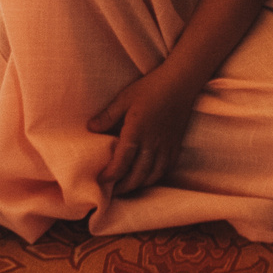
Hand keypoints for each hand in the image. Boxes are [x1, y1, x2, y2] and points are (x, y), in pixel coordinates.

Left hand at [88, 68, 198, 197]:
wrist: (181, 82)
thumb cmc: (151, 87)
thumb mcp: (124, 98)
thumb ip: (107, 116)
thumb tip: (91, 128)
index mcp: (136, 132)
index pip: (121, 163)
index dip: (110, 175)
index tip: (101, 180)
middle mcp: (152, 144)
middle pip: (137, 175)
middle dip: (124, 186)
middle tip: (113, 190)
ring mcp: (166, 146)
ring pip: (153, 175)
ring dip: (139, 184)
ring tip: (128, 186)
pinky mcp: (176, 145)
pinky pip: (166, 168)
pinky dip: (156, 176)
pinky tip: (148, 176)